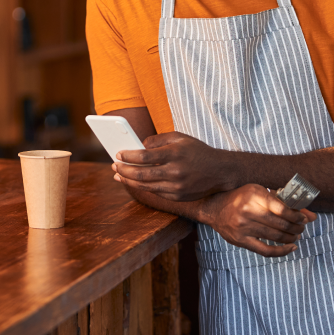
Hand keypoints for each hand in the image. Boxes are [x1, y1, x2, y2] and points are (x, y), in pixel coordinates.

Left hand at [113, 132, 230, 200]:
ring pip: (146, 186)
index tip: (118, 154)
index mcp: (175, 153)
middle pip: (142, 173)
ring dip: (129, 181)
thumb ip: (158, 140)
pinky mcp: (178, 196)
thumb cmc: (197, 151)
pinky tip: (134, 182)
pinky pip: (155, 192)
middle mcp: (175, 171)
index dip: (129, 155)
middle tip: (114, 166)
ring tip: (119, 176)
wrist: (220, 171)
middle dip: (124, 170)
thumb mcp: (180, 137)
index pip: (145, 156)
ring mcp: (176, 186)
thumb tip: (139, 145)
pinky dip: (142, 187)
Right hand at [200, 184, 316, 256]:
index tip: (304, 218)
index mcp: (253, 195)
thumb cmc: (239, 197)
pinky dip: (282, 251)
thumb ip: (282, 201)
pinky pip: (266, 250)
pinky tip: (291, 247)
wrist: (214, 207)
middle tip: (302, 227)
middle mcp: (248, 211)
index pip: (282, 208)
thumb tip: (309, 214)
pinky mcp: (241, 241)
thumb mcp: (258, 191)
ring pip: (275, 237)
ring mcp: (244, 227)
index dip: (297, 216)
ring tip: (296, 235)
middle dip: (296, 228)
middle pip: (281, 224)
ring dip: (291, 238)